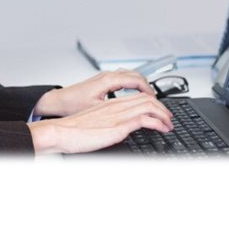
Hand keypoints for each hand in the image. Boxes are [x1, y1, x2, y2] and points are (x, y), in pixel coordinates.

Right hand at [28, 93, 173, 154]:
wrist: (60, 132)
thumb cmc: (71, 130)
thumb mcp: (91, 124)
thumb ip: (104, 123)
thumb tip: (113, 131)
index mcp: (108, 105)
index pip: (137, 97)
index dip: (152, 103)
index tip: (158, 113)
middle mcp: (115, 106)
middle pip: (146, 99)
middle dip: (162, 108)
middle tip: (168, 118)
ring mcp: (117, 115)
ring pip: (149, 105)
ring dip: (164, 115)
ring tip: (169, 124)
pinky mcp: (118, 126)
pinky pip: (145, 119)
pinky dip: (158, 123)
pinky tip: (162, 129)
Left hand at [33, 69, 156, 117]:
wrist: (56, 101)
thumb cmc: (72, 105)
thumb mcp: (98, 109)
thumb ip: (116, 109)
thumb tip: (134, 114)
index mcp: (109, 80)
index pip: (138, 81)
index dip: (151, 92)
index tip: (157, 103)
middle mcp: (107, 75)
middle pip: (137, 76)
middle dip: (149, 88)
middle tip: (157, 102)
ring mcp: (104, 77)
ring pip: (130, 76)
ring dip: (141, 85)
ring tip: (149, 99)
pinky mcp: (101, 81)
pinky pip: (123, 79)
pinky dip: (132, 85)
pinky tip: (133, 96)